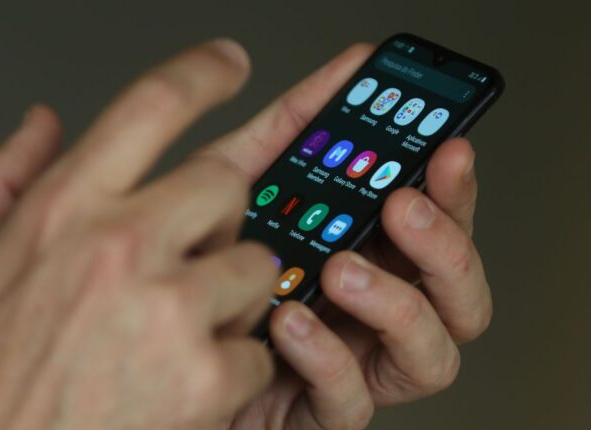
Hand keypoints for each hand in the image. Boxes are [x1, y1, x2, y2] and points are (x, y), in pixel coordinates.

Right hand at [0, 40, 278, 429]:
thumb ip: (0, 179)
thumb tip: (41, 122)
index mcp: (65, 209)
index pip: (151, 104)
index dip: (201, 72)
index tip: (229, 62)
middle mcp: (121, 245)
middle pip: (227, 182)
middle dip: (219, 213)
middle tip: (193, 249)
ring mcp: (170, 309)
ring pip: (255, 263)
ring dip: (231, 292)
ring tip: (180, 328)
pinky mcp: (206, 374)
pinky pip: (260, 344)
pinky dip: (234, 363)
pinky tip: (185, 381)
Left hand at [201, 44, 492, 428]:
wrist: (132, 362)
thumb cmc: (189, 278)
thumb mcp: (233, 191)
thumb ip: (283, 134)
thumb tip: (331, 66)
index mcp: (364, 253)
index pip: (436, 222)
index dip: (454, 186)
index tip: (446, 144)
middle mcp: (371, 310)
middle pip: (458, 289)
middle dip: (446, 244)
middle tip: (403, 206)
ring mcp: (352, 366)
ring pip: (435, 353)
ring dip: (398, 304)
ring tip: (342, 270)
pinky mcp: (317, 414)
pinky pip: (352, 400)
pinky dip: (327, 356)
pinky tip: (287, 323)